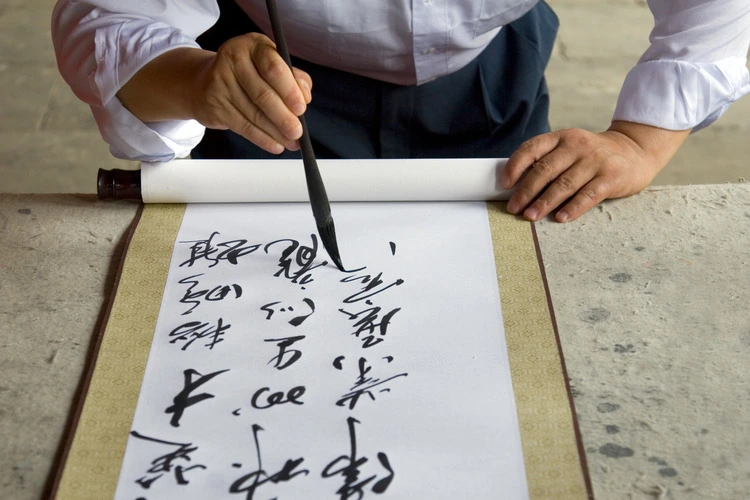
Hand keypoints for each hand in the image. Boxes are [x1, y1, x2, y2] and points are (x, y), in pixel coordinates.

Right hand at [189, 33, 311, 153]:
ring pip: (254, 115)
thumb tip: (305, 96)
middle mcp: (233, 60)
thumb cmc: (247, 73)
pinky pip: (243, 127)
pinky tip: (276, 145)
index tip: (301, 108)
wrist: (203, 82)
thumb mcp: (270, 65)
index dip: (289, 90)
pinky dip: (263, 139)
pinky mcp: (214, 106)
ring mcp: (220, 83)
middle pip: (262, 94)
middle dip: (284, 117)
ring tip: (292, 142)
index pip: (273, 67)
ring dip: (276, 132)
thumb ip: (292, 77)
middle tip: (298, 132)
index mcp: (253, 45)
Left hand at [500, 121, 689, 221]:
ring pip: (564, 184)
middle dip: (526, 191)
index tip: (504, 184)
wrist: (635, 151)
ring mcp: (595, 161)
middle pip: (545, 170)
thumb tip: (515, 187)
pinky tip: (560, 218)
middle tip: (514, 208)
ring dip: (544, 202)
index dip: (515, 166)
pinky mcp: (611, 177)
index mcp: (562, 137)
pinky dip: (573, 208)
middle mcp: (577, 146)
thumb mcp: (570, 149)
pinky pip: (588, 195)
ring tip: (530, 216)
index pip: (532, 148)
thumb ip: (548, 161)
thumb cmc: (592, 156)